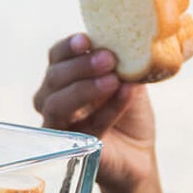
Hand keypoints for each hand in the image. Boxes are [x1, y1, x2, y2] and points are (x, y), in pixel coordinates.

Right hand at [33, 33, 159, 192]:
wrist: (139, 153)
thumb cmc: (128, 115)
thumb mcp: (128, 80)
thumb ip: (123, 63)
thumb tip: (127, 41)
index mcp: (65, 79)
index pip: (56, 58)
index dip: (67, 48)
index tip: (86, 39)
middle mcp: (54, 100)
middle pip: (53, 78)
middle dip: (80, 66)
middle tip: (108, 59)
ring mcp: (60, 126)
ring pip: (56, 105)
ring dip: (85, 88)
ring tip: (113, 80)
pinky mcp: (73, 148)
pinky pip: (86, 127)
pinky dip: (108, 110)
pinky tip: (126, 94)